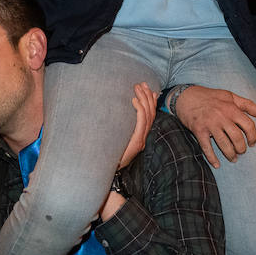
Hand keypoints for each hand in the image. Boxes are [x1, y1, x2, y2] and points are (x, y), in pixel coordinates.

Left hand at [101, 82, 157, 220]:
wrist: (104, 171)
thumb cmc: (106, 155)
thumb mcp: (115, 139)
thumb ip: (118, 128)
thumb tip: (117, 115)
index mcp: (141, 136)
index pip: (150, 115)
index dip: (151, 101)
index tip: (148, 88)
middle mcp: (143, 138)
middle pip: (151, 113)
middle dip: (147, 96)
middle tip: (142, 83)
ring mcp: (141, 140)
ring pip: (148, 116)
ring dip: (143, 99)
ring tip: (138, 88)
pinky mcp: (136, 143)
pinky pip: (141, 123)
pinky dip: (139, 110)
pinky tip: (133, 101)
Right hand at [172, 85, 255, 167]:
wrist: (186, 96)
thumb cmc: (210, 96)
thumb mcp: (230, 96)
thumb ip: (247, 105)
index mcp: (231, 108)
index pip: (248, 125)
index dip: (253, 136)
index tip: (252, 143)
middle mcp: (222, 117)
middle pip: (237, 137)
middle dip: (241, 148)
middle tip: (241, 151)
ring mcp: (210, 124)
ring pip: (224, 144)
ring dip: (230, 154)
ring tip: (233, 158)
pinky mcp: (199, 130)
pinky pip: (207, 147)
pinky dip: (212, 158)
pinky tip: (217, 164)